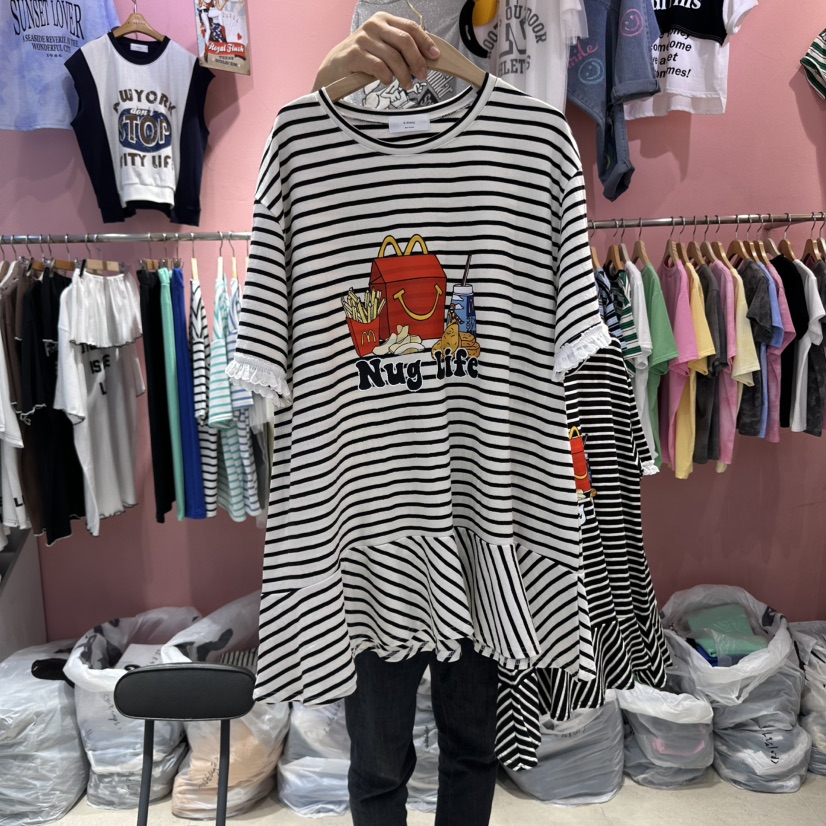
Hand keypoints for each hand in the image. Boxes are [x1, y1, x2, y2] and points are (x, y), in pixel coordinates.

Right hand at [313, 12, 440, 91]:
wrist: (335, 67)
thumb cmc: (363, 58)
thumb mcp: (383, 47)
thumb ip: (401, 48)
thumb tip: (426, 59)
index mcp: (384, 20)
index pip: (410, 28)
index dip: (425, 43)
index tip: (435, 57)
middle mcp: (374, 25)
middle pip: (404, 41)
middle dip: (417, 61)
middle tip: (423, 76)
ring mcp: (363, 38)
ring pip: (393, 57)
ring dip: (404, 74)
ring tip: (407, 85)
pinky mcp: (354, 54)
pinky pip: (379, 67)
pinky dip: (387, 77)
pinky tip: (388, 82)